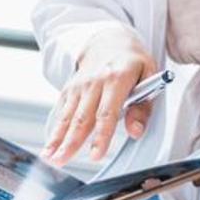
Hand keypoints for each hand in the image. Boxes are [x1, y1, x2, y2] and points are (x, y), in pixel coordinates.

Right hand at [41, 29, 156, 165]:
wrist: (108, 39)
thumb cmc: (131, 60)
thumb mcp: (149, 77)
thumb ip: (143, 107)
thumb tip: (136, 131)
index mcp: (117, 79)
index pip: (107, 113)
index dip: (100, 136)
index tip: (95, 154)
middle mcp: (94, 82)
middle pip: (81, 117)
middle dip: (70, 142)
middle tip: (62, 160)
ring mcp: (79, 85)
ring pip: (68, 116)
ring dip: (57, 138)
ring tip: (50, 156)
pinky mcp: (70, 88)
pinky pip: (62, 110)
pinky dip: (55, 127)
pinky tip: (49, 143)